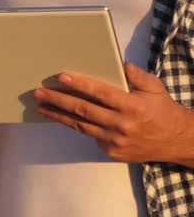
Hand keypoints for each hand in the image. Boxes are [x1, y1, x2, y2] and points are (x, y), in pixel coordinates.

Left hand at [34, 63, 193, 163]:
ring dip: (58, 115)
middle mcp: (121, 124)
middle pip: (83, 110)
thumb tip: (119, 64)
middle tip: (40, 93)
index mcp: (131, 106)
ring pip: (80, 125)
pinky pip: (90, 136)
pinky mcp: (111, 151)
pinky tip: (62, 117)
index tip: (61, 78)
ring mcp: (114, 140)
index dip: (79, 85)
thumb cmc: (163, 110)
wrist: (177, 141)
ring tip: (41, 107)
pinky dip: (77, 126)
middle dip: (58, 100)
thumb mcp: (155, 88)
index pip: (100, 93)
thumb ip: (137, 76)